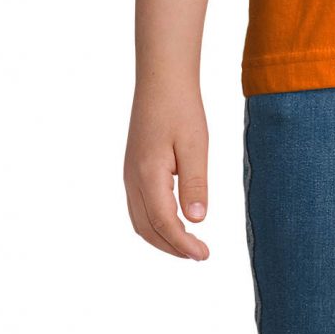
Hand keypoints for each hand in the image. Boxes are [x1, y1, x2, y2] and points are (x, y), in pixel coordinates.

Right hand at [124, 77, 210, 259]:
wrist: (161, 78)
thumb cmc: (181, 108)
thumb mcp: (195, 145)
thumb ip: (195, 184)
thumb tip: (197, 221)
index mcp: (148, 174)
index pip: (164, 223)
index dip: (183, 244)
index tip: (204, 255)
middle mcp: (133, 178)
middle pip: (147, 229)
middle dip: (171, 247)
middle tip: (199, 254)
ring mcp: (129, 173)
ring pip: (140, 220)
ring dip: (162, 238)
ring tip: (188, 244)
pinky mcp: (133, 167)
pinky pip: (139, 206)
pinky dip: (154, 222)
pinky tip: (174, 220)